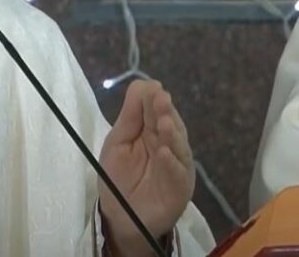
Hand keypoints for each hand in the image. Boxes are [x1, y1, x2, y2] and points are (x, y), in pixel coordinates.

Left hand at [99, 81, 193, 256]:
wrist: (121, 215)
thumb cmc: (118, 176)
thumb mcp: (118, 142)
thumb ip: (130, 116)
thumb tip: (143, 83)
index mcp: (153, 132)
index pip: (157, 111)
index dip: (153, 100)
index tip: (152, 87)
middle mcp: (170, 145)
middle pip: (170, 125)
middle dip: (165, 112)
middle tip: (161, 98)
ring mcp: (177, 165)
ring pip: (178, 146)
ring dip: (172, 134)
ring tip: (164, 122)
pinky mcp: (180, 186)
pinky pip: (177, 173)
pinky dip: (171, 163)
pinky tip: (164, 152)